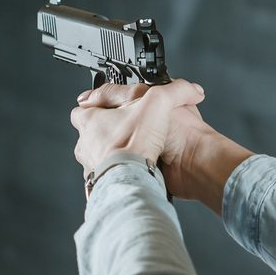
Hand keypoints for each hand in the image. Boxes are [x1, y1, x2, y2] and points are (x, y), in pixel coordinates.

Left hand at [70, 79, 252, 208]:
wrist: (133, 180)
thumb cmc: (134, 144)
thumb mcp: (157, 103)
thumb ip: (175, 91)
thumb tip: (192, 90)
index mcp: (89, 120)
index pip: (83, 107)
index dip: (96, 105)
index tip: (108, 106)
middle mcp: (85, 144)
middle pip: (89, 133)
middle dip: (105, 131)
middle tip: (124, 130)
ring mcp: (90, 166)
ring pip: (97, 156)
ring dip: (111, 154)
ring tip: (131, 152)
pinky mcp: (99, 185)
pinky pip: (105, 178)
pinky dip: (116, 174)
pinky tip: (132, 171)